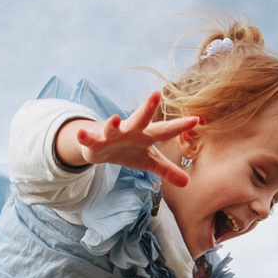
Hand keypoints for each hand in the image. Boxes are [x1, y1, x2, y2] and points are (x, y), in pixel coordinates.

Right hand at [57, 92, 199, 185]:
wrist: (102, 147)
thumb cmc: (129, 150)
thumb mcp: (149, 161)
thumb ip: (168, 170)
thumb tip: (187, 183)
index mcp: (146, 135)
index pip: (165, 130)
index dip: (179, 126)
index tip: (196, 119)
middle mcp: (130, 130)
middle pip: (140, 119)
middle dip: (147, 108)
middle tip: (156, 94)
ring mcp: (111, 134)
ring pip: (112, 127)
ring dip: (112, 123)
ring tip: (115, 118)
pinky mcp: (94, 141)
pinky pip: (89, 139)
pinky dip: (85, 137)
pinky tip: (81, 134)